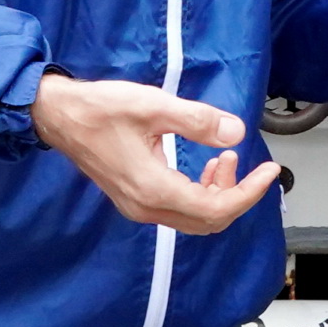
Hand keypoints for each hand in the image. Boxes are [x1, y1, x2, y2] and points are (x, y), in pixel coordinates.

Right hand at [32, 75, 284, 233]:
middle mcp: (146, 207)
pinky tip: (205, 165)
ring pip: (194, 217)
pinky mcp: (133, 199)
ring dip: (218, 193)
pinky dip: (200, 191)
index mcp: (154, 189)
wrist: (57, 116)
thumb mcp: (153, 105)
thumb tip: (236, 133)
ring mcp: (137, 207)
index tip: (270, 172)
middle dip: (237, 195)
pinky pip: (178, 208)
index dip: (250, 193)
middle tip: (250, 164)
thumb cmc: (100, 109)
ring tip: (225, 158)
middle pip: (209, 221)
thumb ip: (197, 121)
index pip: (216, 208)